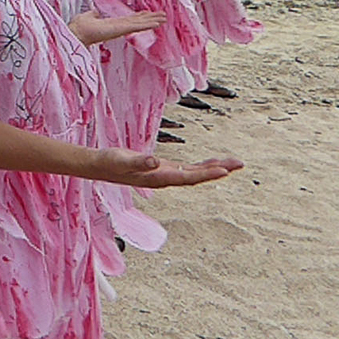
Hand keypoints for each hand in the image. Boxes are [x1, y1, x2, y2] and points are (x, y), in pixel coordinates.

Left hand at [68, 9, 166, 45]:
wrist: (76, 33)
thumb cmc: (79, 27)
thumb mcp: (89, 17)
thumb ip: (94, 15)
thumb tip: (95, 12)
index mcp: (112, 23)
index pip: (129, 19)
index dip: (140, 16)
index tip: (148, 13)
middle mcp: (119, 27)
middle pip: (138, 21)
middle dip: (150, 18)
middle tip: (163, 16)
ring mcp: (121, 29)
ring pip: (140, 24)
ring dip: (152, 21)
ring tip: (164, 18)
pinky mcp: (121, 29)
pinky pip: (137, 26)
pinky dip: (147, 24)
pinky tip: (156, 23)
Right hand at [94, 148, 243, 188]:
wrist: (99, 167)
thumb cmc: (110, 162)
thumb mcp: (122, 160)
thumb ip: (138, 161)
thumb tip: (155, 162)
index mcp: (159, 178)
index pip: (188, 177)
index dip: (206, 174)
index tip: (224, 170)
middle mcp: (166, 178)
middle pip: (197, 176)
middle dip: (218, 170)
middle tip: (240, 163)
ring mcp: (166, 174)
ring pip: (195, 173)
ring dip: (213, 167)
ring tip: (233, 163)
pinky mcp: (163, 169)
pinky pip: (188, 169)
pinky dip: (202, 165)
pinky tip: (211, 162)